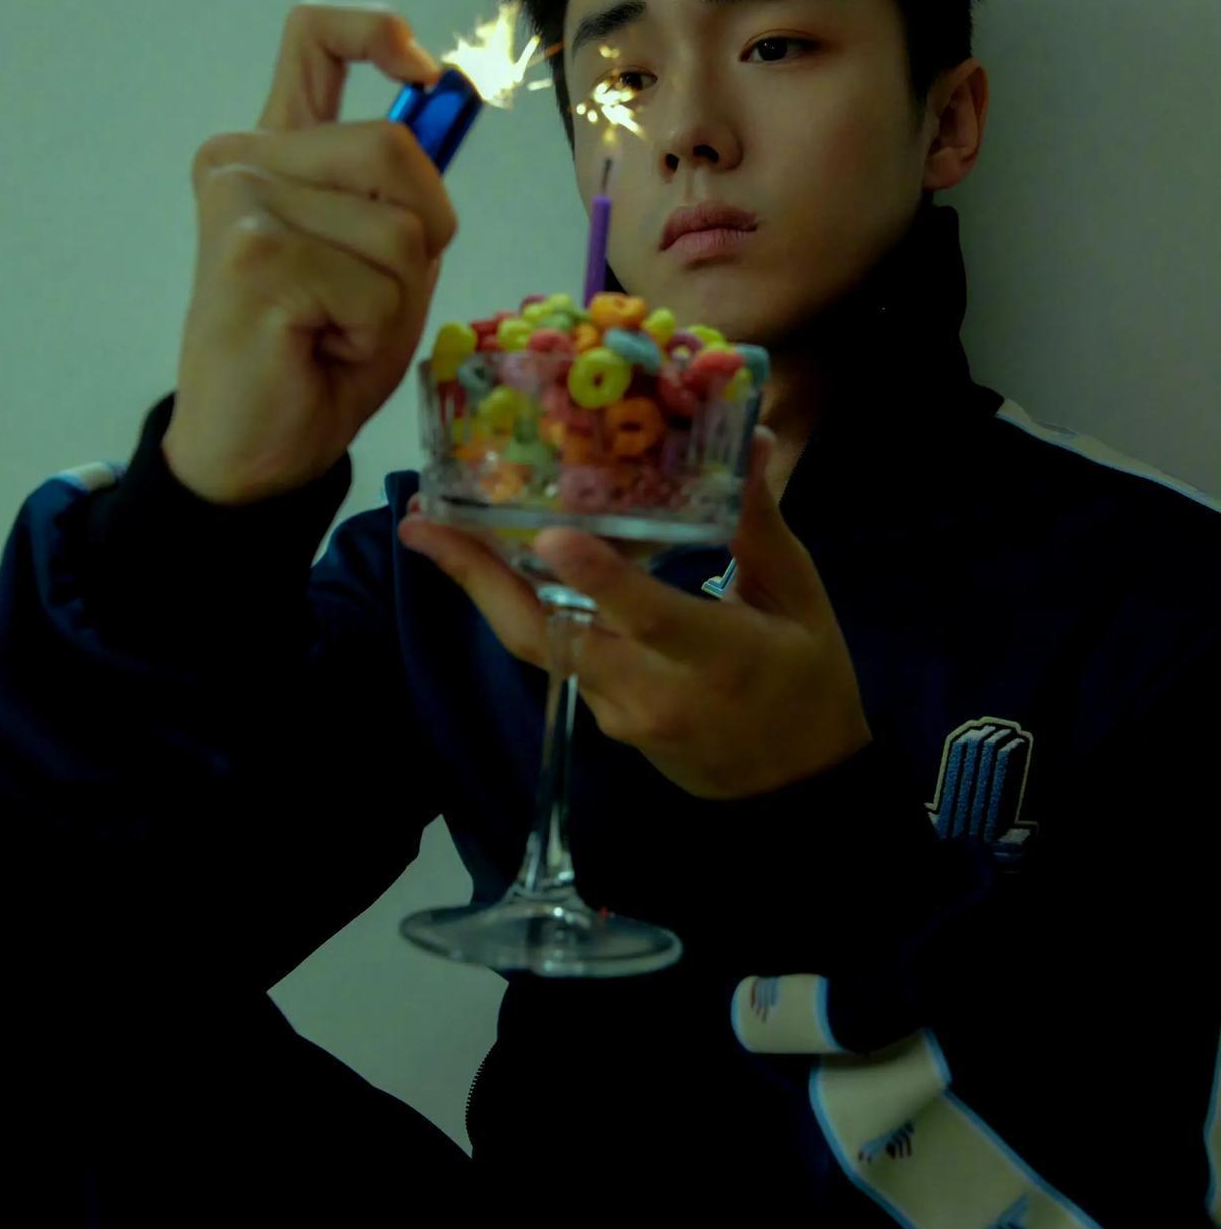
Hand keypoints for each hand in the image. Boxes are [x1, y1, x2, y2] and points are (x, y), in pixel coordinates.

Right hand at [165, 2, 455, 504]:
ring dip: (394, 299)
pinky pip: (377, 285)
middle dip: (424, 230)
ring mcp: (241, 201)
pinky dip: (372, 332)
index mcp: (274, 149)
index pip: (313, 38)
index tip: (423, 74)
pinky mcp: (253, 254)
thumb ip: (399, 192)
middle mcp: (244, 159)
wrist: (255, 449)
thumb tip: (440, 102)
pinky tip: (319, 348)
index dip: (376, 31)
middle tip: (375, 296)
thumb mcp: (383, 263)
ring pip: (397, 228)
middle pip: (395, 149)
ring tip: (335, 328)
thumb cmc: (319, 357)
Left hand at [398, 427, 872, 798]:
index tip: (548, 536)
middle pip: (548, 636)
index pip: (649, 616)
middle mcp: (651, 690)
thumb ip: (759, 525)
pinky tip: (497, 559)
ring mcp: (617, 712)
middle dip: (477, 579)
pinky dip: (526, 605)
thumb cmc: (808, 682)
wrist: (794, 792)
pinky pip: (558, 654)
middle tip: (421, 524)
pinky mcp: (601, 720)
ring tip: (435, 527)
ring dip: (485, 586)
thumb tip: (755, 436)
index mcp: (717, 657)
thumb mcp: (798, 598)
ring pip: (541, 644)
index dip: (599, 578)